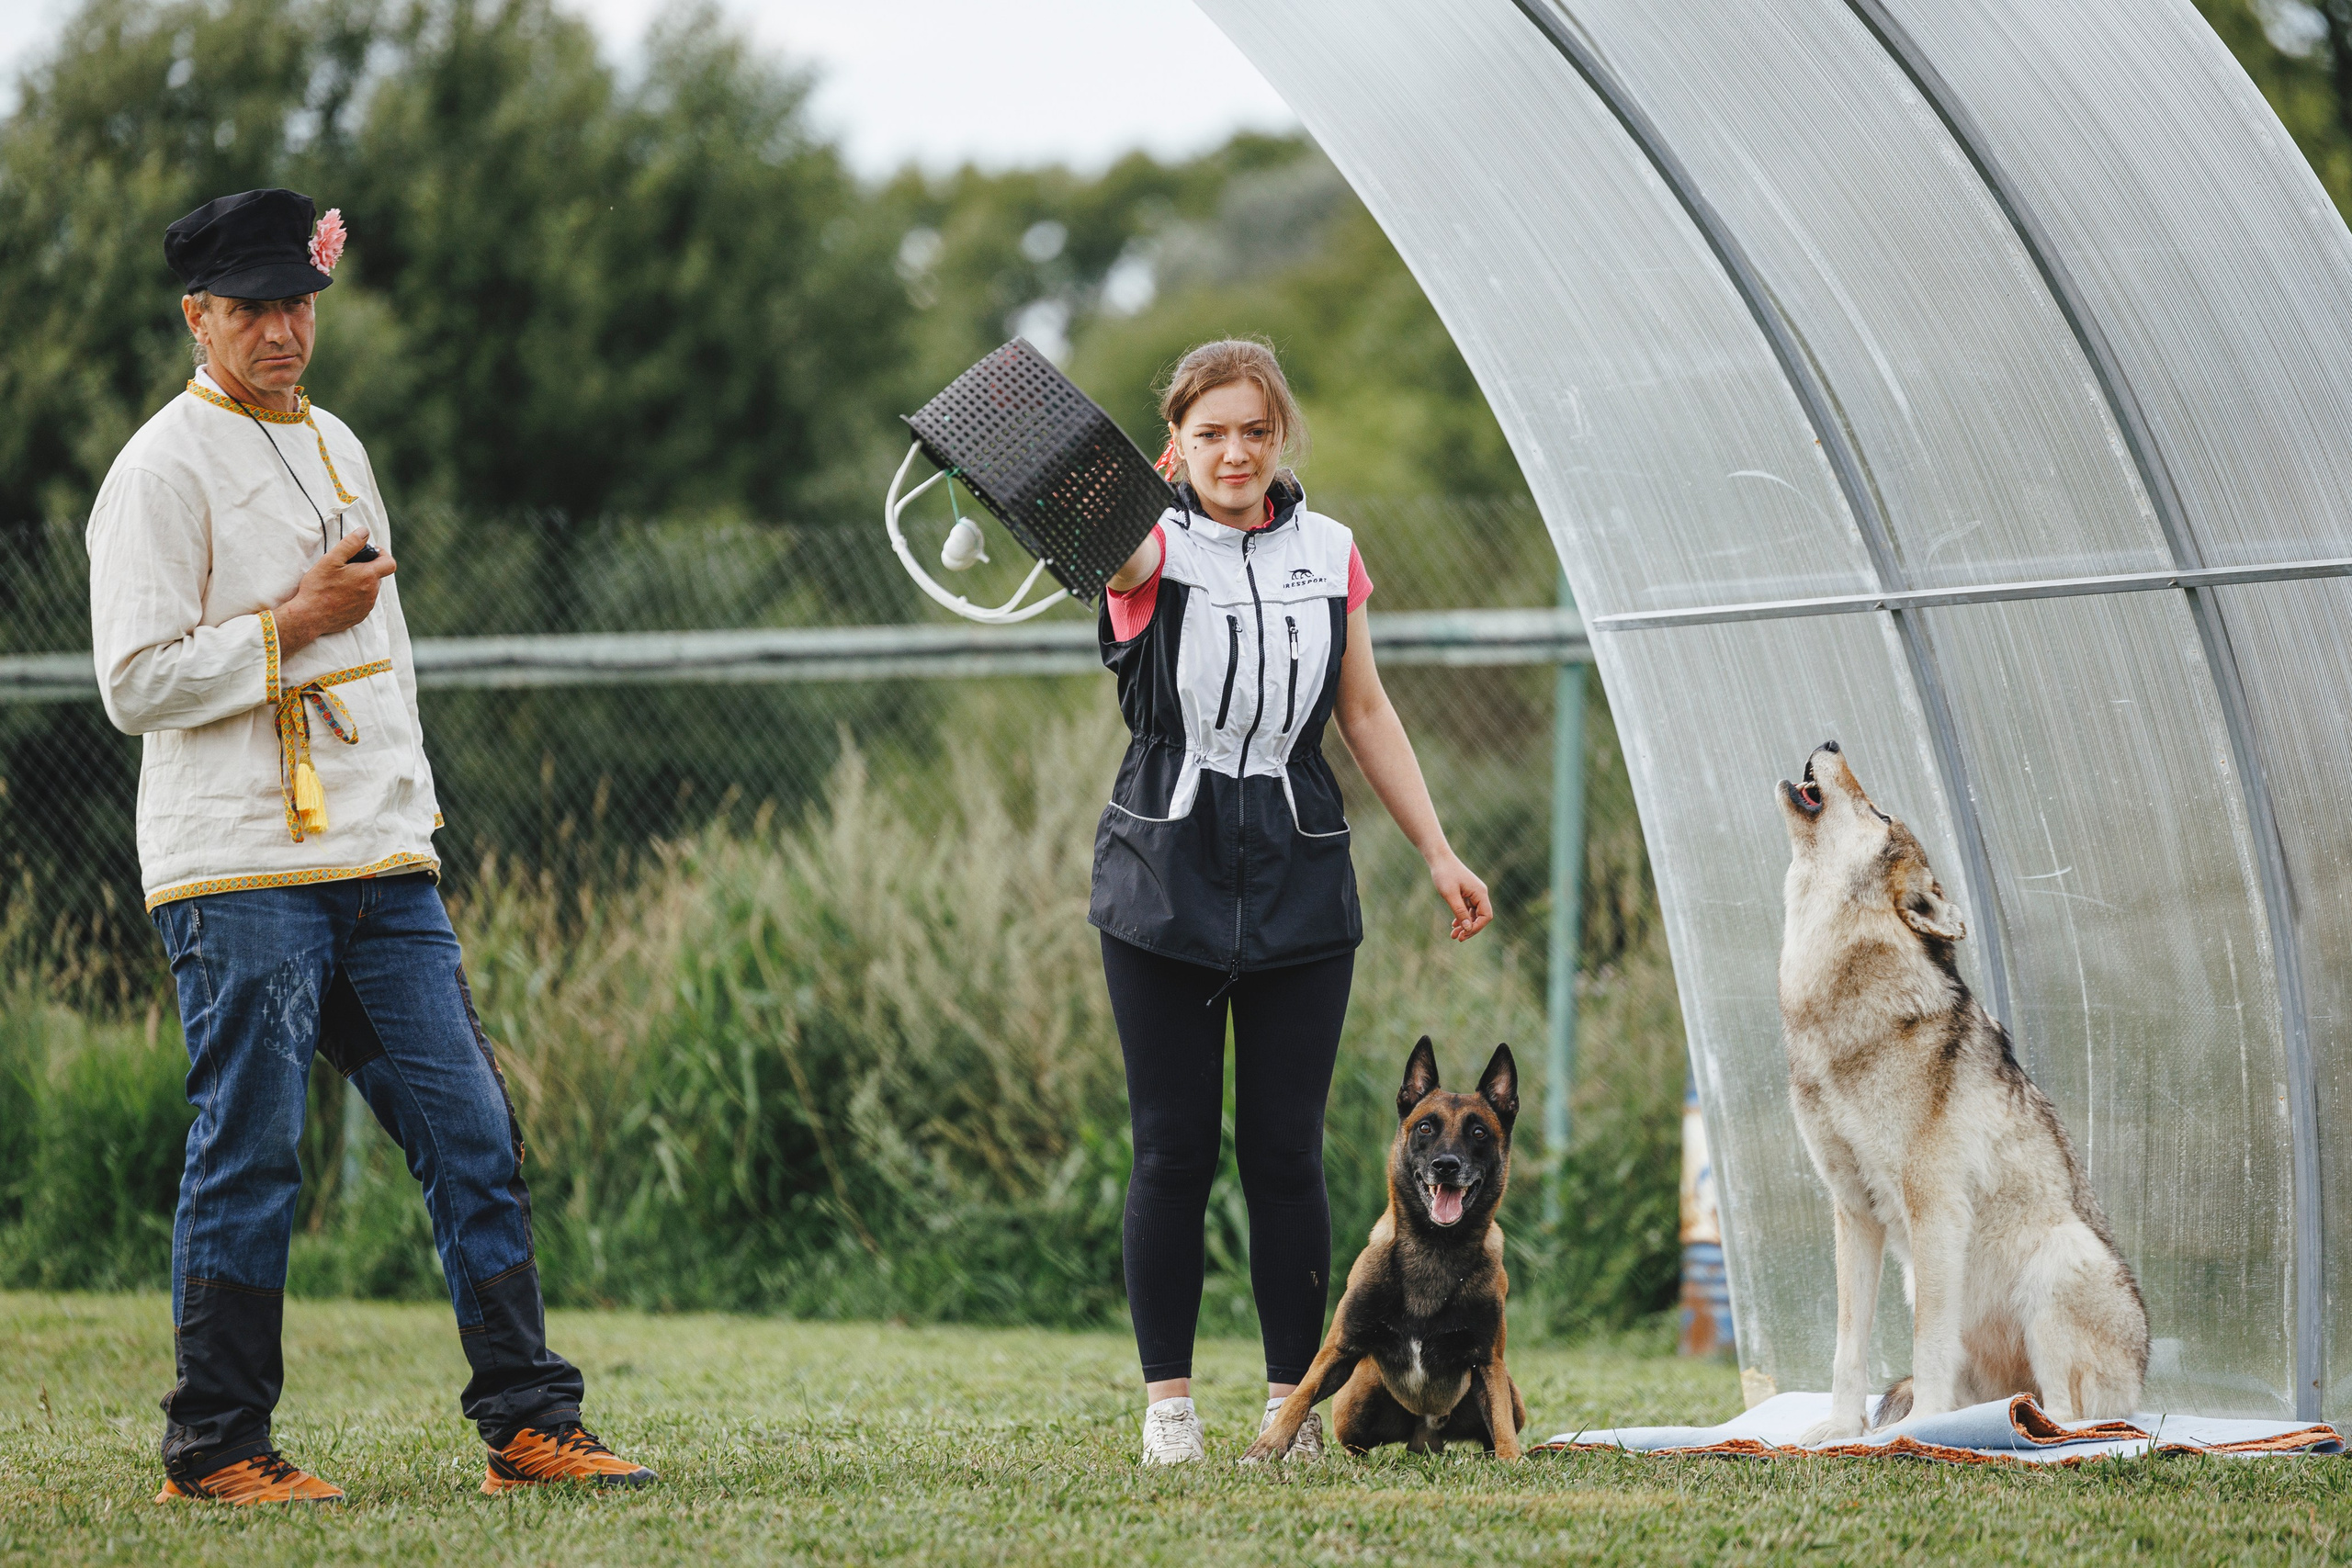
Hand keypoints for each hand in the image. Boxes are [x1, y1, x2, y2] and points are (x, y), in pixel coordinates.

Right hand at [274, 527, 395, 654]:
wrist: (308, 617)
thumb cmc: (318, 587)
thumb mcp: (331, 560)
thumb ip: (350, 543)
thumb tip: (365, 531)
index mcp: (368, 577)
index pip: (390, 563)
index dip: (382, 555)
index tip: (369, 553)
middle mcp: (372, 593)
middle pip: (377, 576)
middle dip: (366, 569)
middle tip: (346, 567)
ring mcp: (367, 607)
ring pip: (370, 589)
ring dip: (360, 583)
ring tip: (340, 582)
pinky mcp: (360, 617)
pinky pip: (363, 603)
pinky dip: (355, 597)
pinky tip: (338, 596)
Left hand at [1429, 852, 1491, 940]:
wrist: (1439, 859)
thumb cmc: (1444, 874)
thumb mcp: (1450, 895)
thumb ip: (1459, 912)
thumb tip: (1468, 929)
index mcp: (1480, 893)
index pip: (1486, 916)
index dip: (1476, 927)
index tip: (1463, 934)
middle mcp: (1480, 893)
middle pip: (1481, 917)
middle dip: (1470, 929)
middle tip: (1457, 938)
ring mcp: (1474, 893)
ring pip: (1474, 914)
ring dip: (1465, 925)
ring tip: (1453, 935)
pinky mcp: (1467, 892)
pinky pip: (1468, 909)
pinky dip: (1462, 918)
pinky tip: (1453, 925)